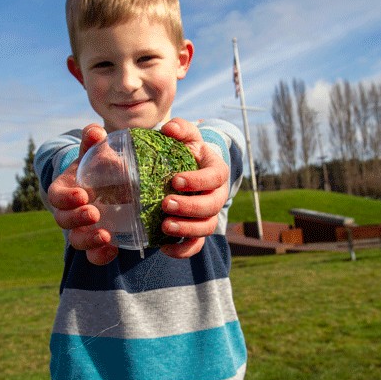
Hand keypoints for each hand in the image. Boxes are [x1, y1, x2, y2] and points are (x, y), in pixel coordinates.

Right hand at [46, 124, 118, 264]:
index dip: (66, 198)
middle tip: (94, 213)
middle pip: (63, 220)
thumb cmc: (98, 165)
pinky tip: (114, 250)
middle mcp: (69, 212)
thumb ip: (94, 140)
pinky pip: (93, 256)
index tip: (82, 194)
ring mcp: (82, 229)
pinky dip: (101, 256)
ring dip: (88, 240)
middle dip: (76, 218)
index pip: (57, 196)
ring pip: (77, 241)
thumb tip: (96, 131)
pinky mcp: (96, 243)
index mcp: (65, 190)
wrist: (111, 185)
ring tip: (106, 236)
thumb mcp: (95, 152)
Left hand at [158, 118, 229, 258]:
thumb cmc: (185, 151)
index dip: (198, 181)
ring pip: (207, 228)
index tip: (176, 181)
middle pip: (212, 206)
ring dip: (187, 229)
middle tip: (165, 204)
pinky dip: (182, 250)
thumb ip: (180, 129)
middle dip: (190, 207)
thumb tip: (169, 130)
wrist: (186, 170)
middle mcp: (217, 195)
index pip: (215, 177)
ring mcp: (209, 215)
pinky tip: (163, 248)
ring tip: (164, 226)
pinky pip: (196, 246)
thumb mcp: (185, 136)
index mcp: (216, 171)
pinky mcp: (197, 231)